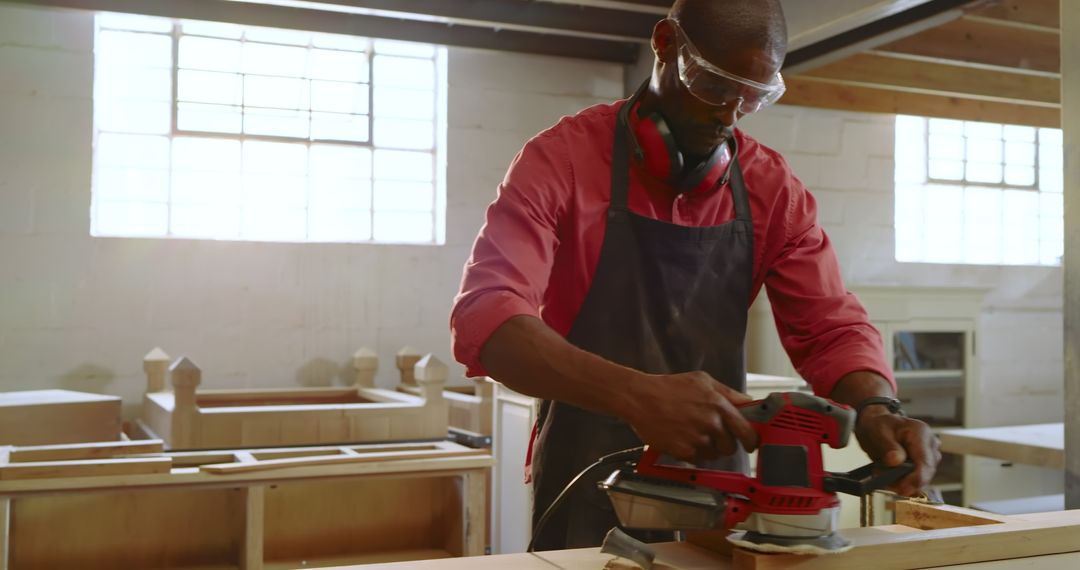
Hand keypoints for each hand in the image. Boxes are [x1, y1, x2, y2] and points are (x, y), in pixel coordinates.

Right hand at [625, 371, 758, 462]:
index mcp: (718, 404)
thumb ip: (728, 393)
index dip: (751, 439)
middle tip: (713, 435)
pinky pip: (698, 459)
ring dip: (709, 448)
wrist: (640, 398)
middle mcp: (710, 423)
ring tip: (693, 434)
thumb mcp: (702, 381)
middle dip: (725, 443)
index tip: (751, 443)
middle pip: (731, 447)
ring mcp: (697, 439)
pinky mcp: (684, 452)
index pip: (747, 430)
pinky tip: (683, 438)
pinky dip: (693, 453)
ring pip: (715, 455)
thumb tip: (748, 403)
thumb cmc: (669, 387)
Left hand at [854, 408, 940, 495]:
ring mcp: (929, 455)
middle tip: (881, 477)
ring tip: (881, 472)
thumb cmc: (878, 425)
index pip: (925, 462)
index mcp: (921, 433)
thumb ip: (888, 447)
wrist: (876, 425)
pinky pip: (917, 478)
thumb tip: (896, 461)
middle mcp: (930, 445)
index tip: (903, 489)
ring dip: (902, 481)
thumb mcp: (878, 432)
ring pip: (921, 478)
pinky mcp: (924, 464)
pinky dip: (903, 481)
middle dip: (904, 481)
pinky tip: (889, 476)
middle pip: (925, 473)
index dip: (916, 479)